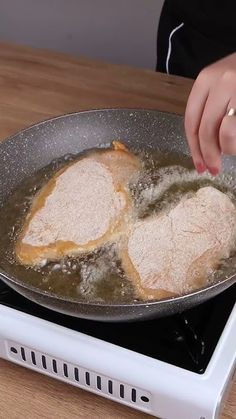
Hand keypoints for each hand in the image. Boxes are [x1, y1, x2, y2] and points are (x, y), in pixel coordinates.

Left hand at [184, 53, 235, 174]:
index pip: (190, 120)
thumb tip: (202, 148)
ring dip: (229, 149)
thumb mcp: (222, 84)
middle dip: (208, 155)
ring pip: (226, 133)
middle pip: (205, 130)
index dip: (193, 147)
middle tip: (213, 169)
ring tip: (233, 149)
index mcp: (206, 79)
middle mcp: (222, 82)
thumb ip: (209, 109)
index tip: (198, 164)